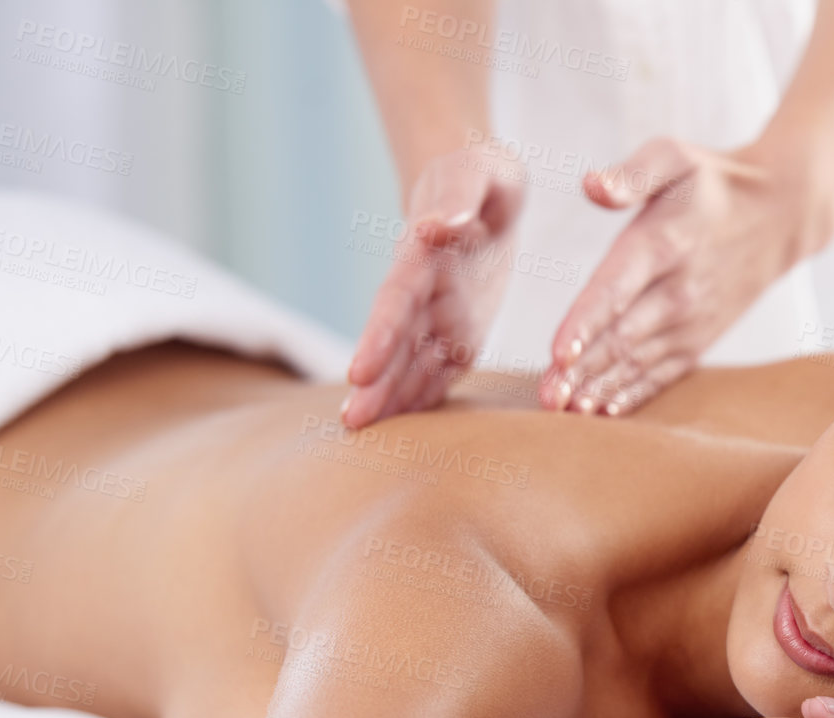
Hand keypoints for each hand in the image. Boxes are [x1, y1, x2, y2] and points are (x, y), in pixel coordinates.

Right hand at [343, 147, 525, 427]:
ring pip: (413, 362)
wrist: (481, 186)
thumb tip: (438, 224)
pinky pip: (441, 368)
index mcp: (424, 255)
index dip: (379, 335)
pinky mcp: (460, 331)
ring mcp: (438, 313)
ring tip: (361, 431)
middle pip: (395, 340)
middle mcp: (424, 290)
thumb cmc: (483, 173)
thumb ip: (462, 194)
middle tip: (351, 422)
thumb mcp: (483, 171)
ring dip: (390, 396)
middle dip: (375, 382)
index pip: (397, 299)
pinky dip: (424, 396)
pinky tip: (407, 428)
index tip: (360, 370)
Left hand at [539, 135, 833, 416]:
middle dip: (580, 370)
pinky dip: (632, 395)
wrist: (781, 215)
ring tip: (562, 411)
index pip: (617, 288)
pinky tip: (601, 413)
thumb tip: (591, 186)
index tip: (558, 352)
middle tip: (545, 397)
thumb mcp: (674, 157)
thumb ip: (632, 173)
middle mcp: (678, 291)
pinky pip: (661, 374)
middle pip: (621, 337)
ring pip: (637, 362)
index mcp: (663, 244)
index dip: (586, 321)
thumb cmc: (714, 182)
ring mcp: (691, 322)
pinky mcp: (699, 340)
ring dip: (598, 389)